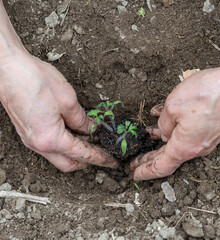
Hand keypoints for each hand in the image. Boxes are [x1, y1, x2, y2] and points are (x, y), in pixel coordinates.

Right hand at [0, 52, 118, 171]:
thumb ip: (82, 120)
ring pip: (59, 157)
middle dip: (87, 161)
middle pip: (69, 164)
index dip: (100, 158)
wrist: (8, 69)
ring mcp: (31, 140)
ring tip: (90, 141)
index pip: (82, 154)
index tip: (112, 161)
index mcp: (50, 139)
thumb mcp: (68, 100)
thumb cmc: (35, 81)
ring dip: (76, 152)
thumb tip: (92, 130)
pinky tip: (74, 133)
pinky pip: (50, 147)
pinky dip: (65, 145)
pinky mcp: (28, 133)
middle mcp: (39, 145)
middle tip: (102, 153)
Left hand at [131, 61, 219, 179]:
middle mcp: (195, 147)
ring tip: (146, 137)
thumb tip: (164, 132)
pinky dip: (172, 127)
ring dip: (160, 140)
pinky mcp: (209, 129)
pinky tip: (162, 117)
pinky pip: (185, 132)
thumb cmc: (207, 95)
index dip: (146, 172)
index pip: (161, 167)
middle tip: (135, 161)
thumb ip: (164, 124)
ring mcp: (204, 139)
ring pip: (175, 143)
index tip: (135, 175)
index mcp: (184, 146)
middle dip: (149, 158)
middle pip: (167, 156)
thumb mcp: (173, 107)